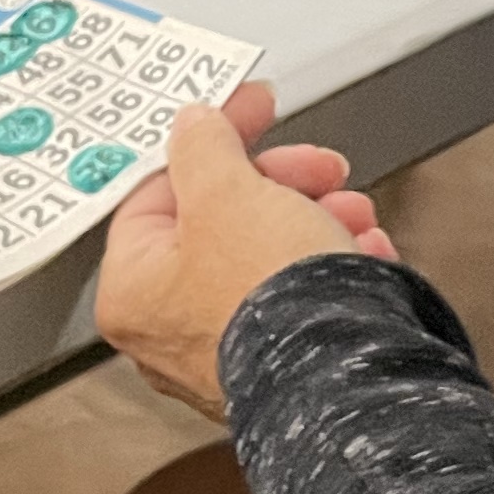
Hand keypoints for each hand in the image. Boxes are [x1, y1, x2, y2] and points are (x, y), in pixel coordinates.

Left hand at [97, 80, 396, 417]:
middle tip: (317, 167)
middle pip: (218, 224)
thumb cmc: (271, 305)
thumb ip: (204, 145)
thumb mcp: (228, 191)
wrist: (344, 380)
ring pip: (267, 259)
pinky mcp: (279, 368)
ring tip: (350, 214)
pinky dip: (331, 270)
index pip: (158, 192)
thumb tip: (195, 126)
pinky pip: (300, 301)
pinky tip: (362, 255)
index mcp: (131, 291)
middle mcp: (167, 333)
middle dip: (280, 186)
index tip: (245, 113)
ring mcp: (224, 355)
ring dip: (315, 220)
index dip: (210, 142)